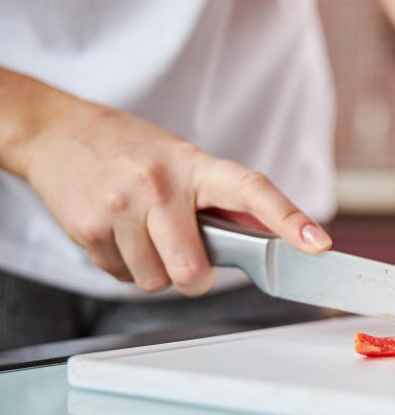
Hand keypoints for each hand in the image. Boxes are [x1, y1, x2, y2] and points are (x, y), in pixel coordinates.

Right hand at [5, 71, 331, 295]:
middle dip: (197, 278)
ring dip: (157, 271)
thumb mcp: (184, 161)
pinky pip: (123, 278)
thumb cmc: (133, 152)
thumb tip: (269, 242)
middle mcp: (159, 186)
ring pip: (157, 282)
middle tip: (190, 259)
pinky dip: (126, 267)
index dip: (290, 219)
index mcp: (196, 166)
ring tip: (145, 234)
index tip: (318, 245)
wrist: (57, 132)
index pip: (253, 190)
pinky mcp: (87, 230)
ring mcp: (120, 208)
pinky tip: (120, 235)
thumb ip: (219, 200)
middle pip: (194, 270)